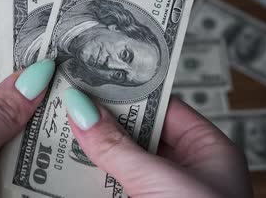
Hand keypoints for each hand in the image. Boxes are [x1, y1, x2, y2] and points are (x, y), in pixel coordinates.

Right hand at [65, 88, 252, 197]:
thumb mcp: (161, 181)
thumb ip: (118, 147)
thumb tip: (80, 110)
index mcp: (207, 149)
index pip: (161, 106)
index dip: (126, 91)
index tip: (92, 78)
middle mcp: (185, 168)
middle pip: (136, 132)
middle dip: (102, 120)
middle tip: (67, 101)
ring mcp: (161, 192)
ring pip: (120, 160)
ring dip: (91, 150)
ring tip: (58, 128)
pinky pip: (111, 186)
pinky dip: (90, 178)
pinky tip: (64, 167)